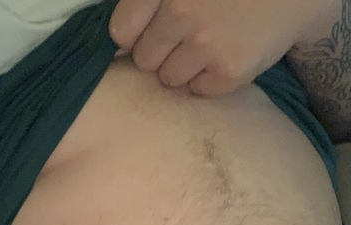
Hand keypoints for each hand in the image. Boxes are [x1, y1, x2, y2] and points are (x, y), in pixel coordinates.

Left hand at [109, 0, 340, 95]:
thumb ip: (153, 1)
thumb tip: (121, 41)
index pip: (122, 31)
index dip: (133, 38)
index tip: (148, 35)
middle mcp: (182, 13)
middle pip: (145, 60)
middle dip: (159, 53)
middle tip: (183, 40)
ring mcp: (206, 44)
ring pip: (169, 79)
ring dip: (181, 69)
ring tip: (206, 47)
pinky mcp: (229, 70)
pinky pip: (198, 91)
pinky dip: (207, 81)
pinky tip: (224, 58)